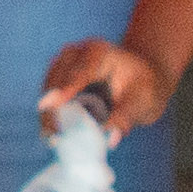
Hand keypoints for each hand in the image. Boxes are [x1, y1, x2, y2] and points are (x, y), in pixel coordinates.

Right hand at [40, 40, 170, 139]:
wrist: (140, 80)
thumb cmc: (144, 88)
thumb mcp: (142, 101)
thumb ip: (126, 117)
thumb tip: (112, 140)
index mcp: (99, 52)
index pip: (80, 71)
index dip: (64, 89)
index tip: (49, 106)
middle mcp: (76, 53)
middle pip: (57, 79)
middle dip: (53, 107)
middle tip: (54, 133)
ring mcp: (63, 64)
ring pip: (48, 88)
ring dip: (48, 113)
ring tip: (51, 136)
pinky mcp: (58, 77)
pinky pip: (49, 96)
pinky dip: (50, 114)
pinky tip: (51, 132)